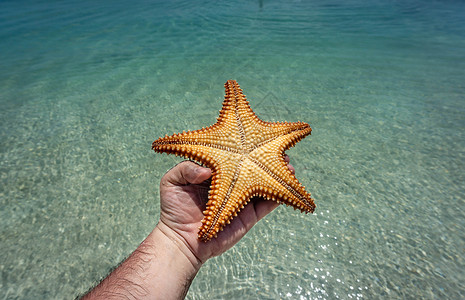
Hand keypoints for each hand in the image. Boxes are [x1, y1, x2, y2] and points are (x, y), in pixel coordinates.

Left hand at [156, 156, 295, 263]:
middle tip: (281, 149)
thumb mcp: (171, 181)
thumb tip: (209, 170)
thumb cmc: (173, 208)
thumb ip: (186, 168)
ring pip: (264, 183)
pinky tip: (288, 185)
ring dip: (279, 174)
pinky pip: (267, 204)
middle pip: (253, 166)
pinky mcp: (248, 215)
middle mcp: (231, 182)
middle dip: (268, 157)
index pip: (232, 155)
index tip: (257, 135)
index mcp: (216, 172)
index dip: (245, 146)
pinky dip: (279, 195)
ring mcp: (241, 198)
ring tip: (289, 164)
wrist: (181, 240)